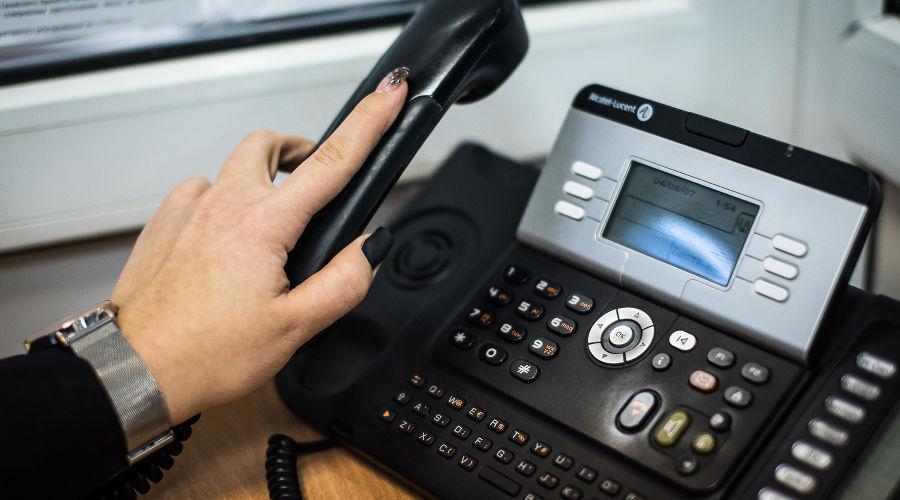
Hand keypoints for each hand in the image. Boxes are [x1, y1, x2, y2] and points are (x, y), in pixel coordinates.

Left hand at [111, 69, 408, 424]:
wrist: (133, 369)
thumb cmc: (207, 354)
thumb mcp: (295, 329)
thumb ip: (344, 282)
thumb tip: (368, 248)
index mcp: (263, 226)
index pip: (331, 162)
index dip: (368, 123)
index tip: (389, 95)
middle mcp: (223, 206)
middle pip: (268, 144)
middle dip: (298, 150)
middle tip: (315, 177)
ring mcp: (188, 210)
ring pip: (233, 169)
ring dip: (259, 180)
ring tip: (270, 225)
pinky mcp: (163, 224)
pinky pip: (200, 193)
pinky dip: (222, 203)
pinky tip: (226, 241)